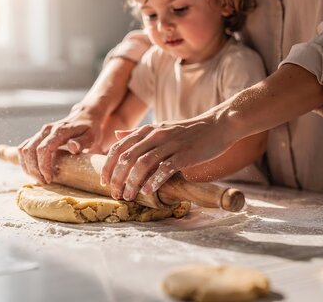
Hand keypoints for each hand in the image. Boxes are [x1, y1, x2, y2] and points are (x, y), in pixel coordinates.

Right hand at [17, 106, 103, 182]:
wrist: (85, 116)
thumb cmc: (90, 129)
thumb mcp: (90, 136)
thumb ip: (82, 142)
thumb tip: (73, 147)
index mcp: (59, 130)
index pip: (43, 149)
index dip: (43, 166)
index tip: (49, 179)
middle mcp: (46, 130)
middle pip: (29, 150)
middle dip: (33, 169)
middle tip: (44, 182)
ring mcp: (40, 132)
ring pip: (23, 149)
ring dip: (27, 166)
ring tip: (39, 178)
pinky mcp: (38, 136)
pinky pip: (24, 148)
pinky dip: (25, 161)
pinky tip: (34, 171)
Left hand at [101, 121, 232, 200]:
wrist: (218, 126)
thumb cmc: (187, 131)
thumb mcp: (160, 127)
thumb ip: (137, 133)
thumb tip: (116, 135)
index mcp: (147, 130)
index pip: (119, 148)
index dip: (109, 166)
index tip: (104, 182)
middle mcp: (155, 135)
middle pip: (127, 157)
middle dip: (118, 178)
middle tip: (115, 194)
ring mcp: (170, 144)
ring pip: (143, 164)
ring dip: (132, 182)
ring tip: (128, 196)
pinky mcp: (185, 154)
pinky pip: (165, 168)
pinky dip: (154, 181)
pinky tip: (148, 191)